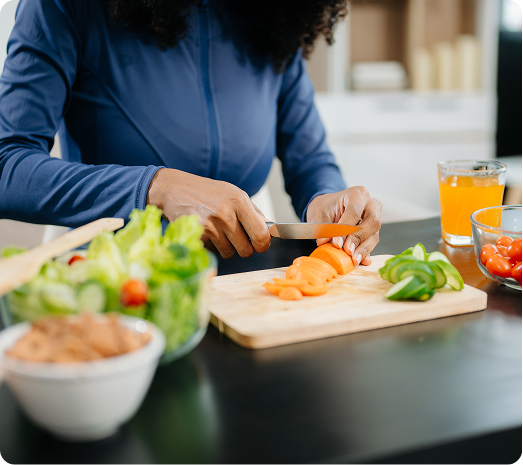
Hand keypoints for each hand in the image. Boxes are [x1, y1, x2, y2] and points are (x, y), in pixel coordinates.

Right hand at [147, 168, 270, 258]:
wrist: (174, 189)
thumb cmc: (207, 192)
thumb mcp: (233, 193)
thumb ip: (253, 212)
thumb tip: (269, 230)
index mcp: (239, 201)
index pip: (261, 234)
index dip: (263, 244)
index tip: (260, 245)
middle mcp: (225, 214)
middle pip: (246, 250)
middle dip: (243, 247)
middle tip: (235, 237)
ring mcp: (210, 226)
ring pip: (229, 254)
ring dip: (226, 247)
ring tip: (218, 231)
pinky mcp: (197, 236)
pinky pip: (213, 252)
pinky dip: (211, 246)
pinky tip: (206, 232)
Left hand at [306, 186, 381, 265]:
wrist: (328, 207)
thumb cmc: (324, 208)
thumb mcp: (319, 215)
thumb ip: (323, 228)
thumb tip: (324, 243)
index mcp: (356, 194)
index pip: (354, 212)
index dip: (346, 229)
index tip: (336, 243)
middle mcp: (370, 203)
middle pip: (372, 222)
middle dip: (358, 239)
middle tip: (347, 251)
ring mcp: (375, 216)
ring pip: (374, 234)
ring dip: (363, 249)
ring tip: (353, 259)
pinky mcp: (373, 230)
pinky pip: (372, 242)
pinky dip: (365, 252)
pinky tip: (359, 260)